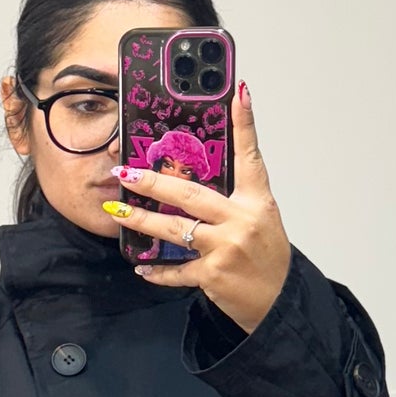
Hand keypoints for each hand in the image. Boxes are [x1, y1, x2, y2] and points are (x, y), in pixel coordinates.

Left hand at [108, 80, 290, 335]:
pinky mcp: (212, 274)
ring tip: (117, 210)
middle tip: (126, 173)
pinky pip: (176, 270)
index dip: (245, 124)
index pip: (250, 156)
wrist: (278, 301)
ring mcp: (225, 249)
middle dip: (153, 183)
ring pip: (174, 230)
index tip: (239, 94)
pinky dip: (157, 271)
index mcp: (257, 202)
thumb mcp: (260, 218)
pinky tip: (141, 266)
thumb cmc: (267, 257)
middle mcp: (241, 221)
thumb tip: (200, 173)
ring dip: (141, 221)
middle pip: (191, 195)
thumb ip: (234, 196)